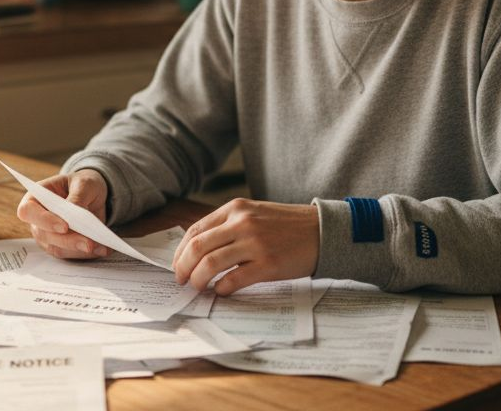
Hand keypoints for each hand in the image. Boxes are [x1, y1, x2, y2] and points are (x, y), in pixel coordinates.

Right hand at [16, 169, 110, 259]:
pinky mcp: (60, 246)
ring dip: (78, 250)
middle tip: (88, 243)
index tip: (64, 226)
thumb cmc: (81, 184)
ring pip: (57, 248)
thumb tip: (76, 213)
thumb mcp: (83, 183)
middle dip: (67, 241)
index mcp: (34, 198)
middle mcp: (37, 220)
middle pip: (44, 235)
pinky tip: (102, 249)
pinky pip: (70, 254)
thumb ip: (77, 196)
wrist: (91, 194)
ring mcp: (47, 236)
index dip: (44, 220)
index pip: (28, 211)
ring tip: (99, 247)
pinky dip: (87, 254)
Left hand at [172, 198, 318, 294]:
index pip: (195, 230)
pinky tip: (222, 291)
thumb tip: (199, 250)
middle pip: (198, 247)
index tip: (178, 265)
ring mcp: (255, 243)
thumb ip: (229, 226)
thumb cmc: (287, 226)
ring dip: (199, 279)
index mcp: (236, 209)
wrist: (322, 231)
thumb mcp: (255, 214)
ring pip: (211, 264)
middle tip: (182, 280)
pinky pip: (233, 280)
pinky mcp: (267, 264)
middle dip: (183, 267)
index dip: (181, 251)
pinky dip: (222, 289)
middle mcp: (242, 223)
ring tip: (199, 287)